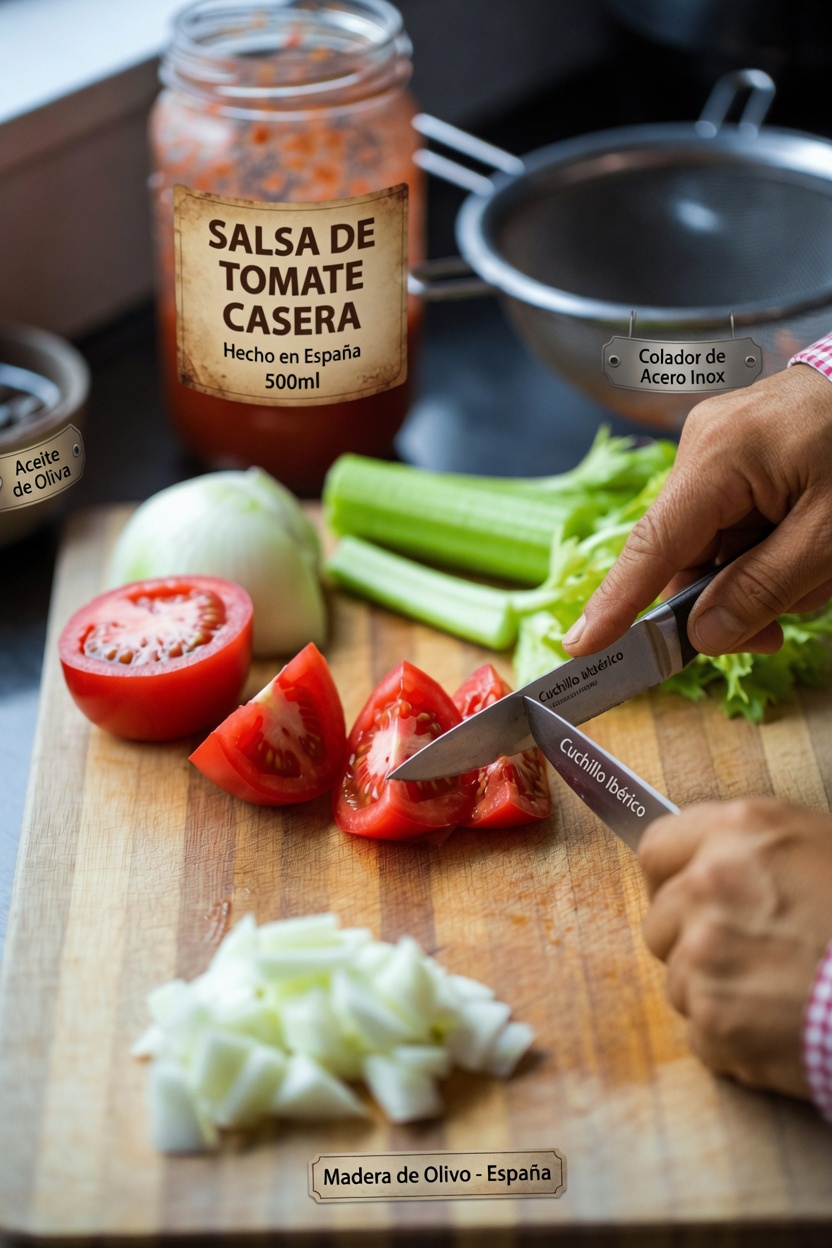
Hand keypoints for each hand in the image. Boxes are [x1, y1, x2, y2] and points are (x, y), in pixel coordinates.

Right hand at [562, 364, 831, 657]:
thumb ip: (765, 589)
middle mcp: (703, 446)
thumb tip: (704, 635)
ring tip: (815, 573)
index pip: (652, 547)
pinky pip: (732, 523)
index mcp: (717, 456)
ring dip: (755, 576)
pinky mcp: (738, 454)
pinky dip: (763, 551)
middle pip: (686, 555)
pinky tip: (802, 553)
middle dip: (727, 599)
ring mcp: (719, 447)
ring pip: (713, 546)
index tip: (580, 645)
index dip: (615, 604)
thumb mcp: (830, 536)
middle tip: (773, 637)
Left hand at [638, 798, 831, 1098]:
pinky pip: (700, 1031)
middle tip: (749, 952)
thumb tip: (714, 859)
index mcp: (739, 833)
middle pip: (659, 919)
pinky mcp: (714, 1020)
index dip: (672, 876)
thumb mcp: (824, 846)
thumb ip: (754, 848)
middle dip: (692, 937)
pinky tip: (778, 1026)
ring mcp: (704, 956)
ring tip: (777, 991)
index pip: (657, 849)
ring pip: (678, 978)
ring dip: (715, 989)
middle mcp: (707, 886)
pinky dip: (731, 1037)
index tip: (685, 894)